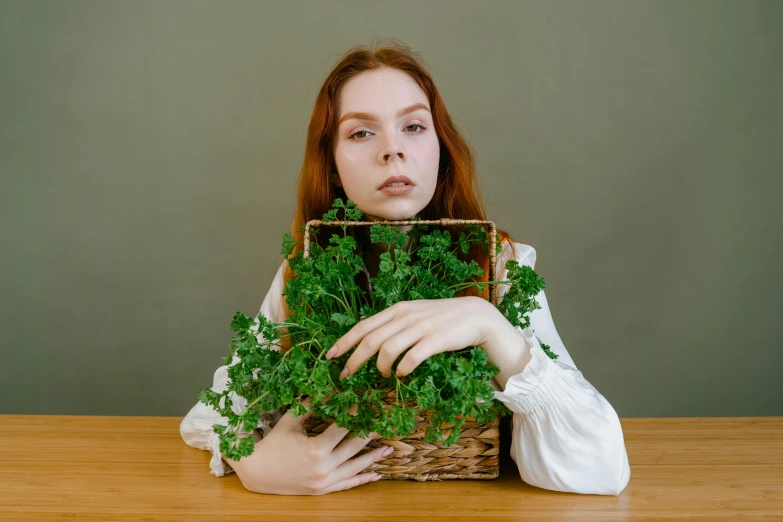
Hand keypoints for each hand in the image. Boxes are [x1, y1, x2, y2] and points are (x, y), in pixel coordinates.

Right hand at [224, 398, 393, 494]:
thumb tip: (327, 389)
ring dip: (373, 457)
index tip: (368, 403)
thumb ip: (309, 406)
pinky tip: (375, 474)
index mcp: (316, 449)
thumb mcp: (289, 422)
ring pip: (355, 467)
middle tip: (385, 422)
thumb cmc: (272, 444)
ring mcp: (324, 481)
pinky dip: (362, 479)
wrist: (256, 473)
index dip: (357, 414)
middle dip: (371, 433)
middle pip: (354, 447)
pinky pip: (346, 484)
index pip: (344, 428)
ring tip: (389, 448)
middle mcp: (324, 467)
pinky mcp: (322, 490)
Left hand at [326, 297, 495, 377]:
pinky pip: (411, 358)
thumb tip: (367, 335)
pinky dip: (402, 369)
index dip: (344, 341)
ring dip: (380, 367)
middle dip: (354, 360)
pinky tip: (401, 374)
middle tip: (345, 375)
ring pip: (387, 349)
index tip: (330, 356)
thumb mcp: (414, 314)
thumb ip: (393, 323)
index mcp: (397, 310)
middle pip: (370, 339)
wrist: (475, 315)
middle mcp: (405, 317)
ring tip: (383, 375)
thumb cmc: (441, 318)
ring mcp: (420, 328)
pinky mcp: (435, 340)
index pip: (364, 326)